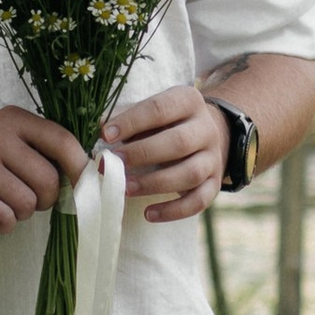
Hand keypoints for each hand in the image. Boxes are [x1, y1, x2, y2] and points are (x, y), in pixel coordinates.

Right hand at [0, 104, 88, 231]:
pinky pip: (3, 219)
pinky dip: (2, 223)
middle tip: (28, 198)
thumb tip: (89, 178)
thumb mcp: (11, 141)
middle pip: (47, 181)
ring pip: (26, 204)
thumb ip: (45, 152)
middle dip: (44, 200)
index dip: (79, 167)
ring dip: (21, 213)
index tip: (84, 185)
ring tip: (3, 201)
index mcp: (14, 120)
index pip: (61, 140)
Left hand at [104, 80, 225, 223]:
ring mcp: (214, 157)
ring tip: (126, 188)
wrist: (207, 134)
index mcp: (188, 101)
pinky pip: (199, 201)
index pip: (160, 109)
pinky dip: (173, 210)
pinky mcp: (214, 183)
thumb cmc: (166, 122)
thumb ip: (128, 118)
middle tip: (114, 164)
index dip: (131, 122)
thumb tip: (100, 130)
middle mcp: (206, 128)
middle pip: (179, 142)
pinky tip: (149, 214)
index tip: (105, 135)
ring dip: (154, 184)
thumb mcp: (152, 111)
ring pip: (190, 174)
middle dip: (142, 154)